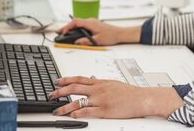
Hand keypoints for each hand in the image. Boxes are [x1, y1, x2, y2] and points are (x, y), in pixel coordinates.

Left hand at [50, 76, 183, 118]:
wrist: (140, 98)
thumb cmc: (129, 92)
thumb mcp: (113, 83)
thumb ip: (101, 81)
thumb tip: (92, 78)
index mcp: (99, 82)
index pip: (79, 78)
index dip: (66, 80)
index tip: (57, 82)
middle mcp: (98, 89)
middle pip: (74, 88)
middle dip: (60, 92)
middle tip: (52, 95)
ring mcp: (100, 99)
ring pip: (77, 101)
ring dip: (65, 106)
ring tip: (57, 110)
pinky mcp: (104, 110)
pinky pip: (87, 111)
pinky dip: (78, 113)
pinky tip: (72, 115)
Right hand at [56, 18, 123, 45]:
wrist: (119, 33)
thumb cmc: (110, 35)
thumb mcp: (97, 40)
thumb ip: (86, 41)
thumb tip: (77, 42)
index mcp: (90, 23)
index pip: (75, 22)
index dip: (67, 27)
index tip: (63, 33)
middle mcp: (90, 21)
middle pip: (75, 22)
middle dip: (66, 27)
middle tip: (58, 33)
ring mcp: (91, 23)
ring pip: (78, 24)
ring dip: (70, 28)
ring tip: (63, 33)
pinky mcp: (93, 25)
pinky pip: (82, 25)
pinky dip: (76, 29)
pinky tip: (73, 33)